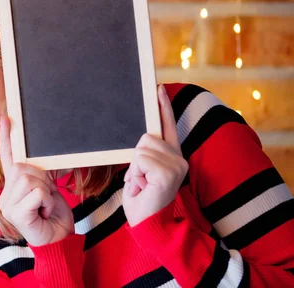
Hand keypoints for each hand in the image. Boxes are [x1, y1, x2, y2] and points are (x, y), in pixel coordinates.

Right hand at [0, 115, 74, 245]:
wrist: (58, 239)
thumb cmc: (53, 215)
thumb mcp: (46, 189)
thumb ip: (37, 174)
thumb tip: (35, 161)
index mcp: (12, 185)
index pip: (8, 157)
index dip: (6, 137)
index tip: (5, 118)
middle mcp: (5, 194)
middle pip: (23, 168)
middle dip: (42, 178)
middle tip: (47, 196)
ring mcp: (7, 205)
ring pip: (30, 180)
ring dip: (46, 191)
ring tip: (44, 206)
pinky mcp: (15, 214)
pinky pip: (36, 194)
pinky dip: (47, 202)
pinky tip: (44, 213)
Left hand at [122, 84, 188, 226]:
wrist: (149, 225)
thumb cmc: (142, 200)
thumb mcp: (141, 172)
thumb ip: (145, 154)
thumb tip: (140, 140)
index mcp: (172, 156)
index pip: (167, 125)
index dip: (163, 106)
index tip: (159, 87)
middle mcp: (179, 158)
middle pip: (145, 137)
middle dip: (135, 158)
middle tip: (141, 179)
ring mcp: (176, 164)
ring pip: (140, 149)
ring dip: (134, 168)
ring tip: (142, 184)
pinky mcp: (168, 172)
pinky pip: (140, 160)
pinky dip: (135, 174)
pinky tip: (143, 187)